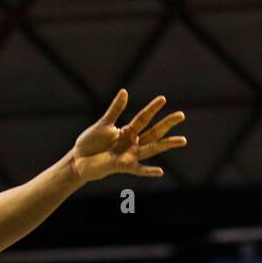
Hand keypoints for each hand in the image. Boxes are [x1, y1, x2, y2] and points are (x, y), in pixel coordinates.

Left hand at [71, 91, 185, 182]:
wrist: (78, 160)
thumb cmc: (90, 143)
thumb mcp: (103, 125)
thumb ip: (115, 110)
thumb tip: (125, 91)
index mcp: (127, 132)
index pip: (143, 118)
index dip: (152, 108)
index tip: (163, 98)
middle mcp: (132, 143)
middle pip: (153, 132)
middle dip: (167, 124)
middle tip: (182, 115)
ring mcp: (129, 155)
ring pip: (152, 148)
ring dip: (167, 144)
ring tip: (183, 140)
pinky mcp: (122, 166)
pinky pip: (137, 169)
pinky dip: (148, 171)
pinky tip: (160, 171)